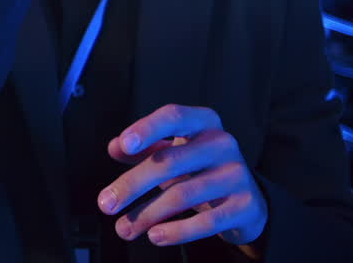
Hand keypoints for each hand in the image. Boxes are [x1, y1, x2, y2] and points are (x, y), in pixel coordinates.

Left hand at [97, 105, 267, 251]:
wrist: (247, 200)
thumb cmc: (199, 169)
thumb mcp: (172, 153)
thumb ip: (142, 147)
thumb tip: (114, 147)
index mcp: (202, 121)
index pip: (173, 116)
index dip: (147, 129)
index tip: (125, 145)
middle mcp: (223, 143)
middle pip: (169, 162)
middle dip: (132, 185)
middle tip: (105, 204)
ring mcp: (237, 174)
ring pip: (183, 195)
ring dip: (147, 214)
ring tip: (123, 229)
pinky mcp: (246, 206)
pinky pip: (206, 221)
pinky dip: (177, 231)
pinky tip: (155, 236)